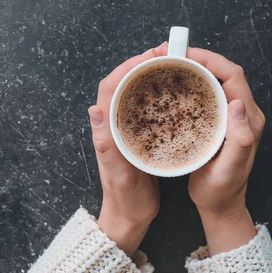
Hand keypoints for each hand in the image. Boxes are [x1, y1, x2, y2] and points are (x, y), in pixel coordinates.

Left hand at [89, 43, 167, 256]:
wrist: (129, 218)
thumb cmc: (125, 200)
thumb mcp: (118, 176)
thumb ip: (106, 146)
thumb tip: (95, 111)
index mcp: (106, 130)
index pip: (110, 86)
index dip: (128, 66)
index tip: (152, 55)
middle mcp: (113, 125)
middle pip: (123, 83)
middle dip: (143, 64)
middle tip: (170, 54)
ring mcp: (125, 130)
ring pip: (135, 92)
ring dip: (151, 75)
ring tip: (175, 66)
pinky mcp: (137, 136)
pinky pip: (145, 107)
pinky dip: (158, 94)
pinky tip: (176, 93)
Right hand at [187, 48, 265, 255]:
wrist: (221, 206)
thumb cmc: (221, 191)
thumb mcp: (229, 170)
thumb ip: (240, 140)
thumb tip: (239, 105)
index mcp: (248, 120)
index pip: (232, 76)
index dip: (211, 60)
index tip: (185, 54)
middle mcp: (244, 114)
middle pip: (224, 73)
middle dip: (200, 58)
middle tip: (171, 54)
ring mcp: (233, 117)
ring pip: (216, 80)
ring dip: (196, 68)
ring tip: (170, 63)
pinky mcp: (222, 123)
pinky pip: (210, 93)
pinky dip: (193, 83)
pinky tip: (175, 84)